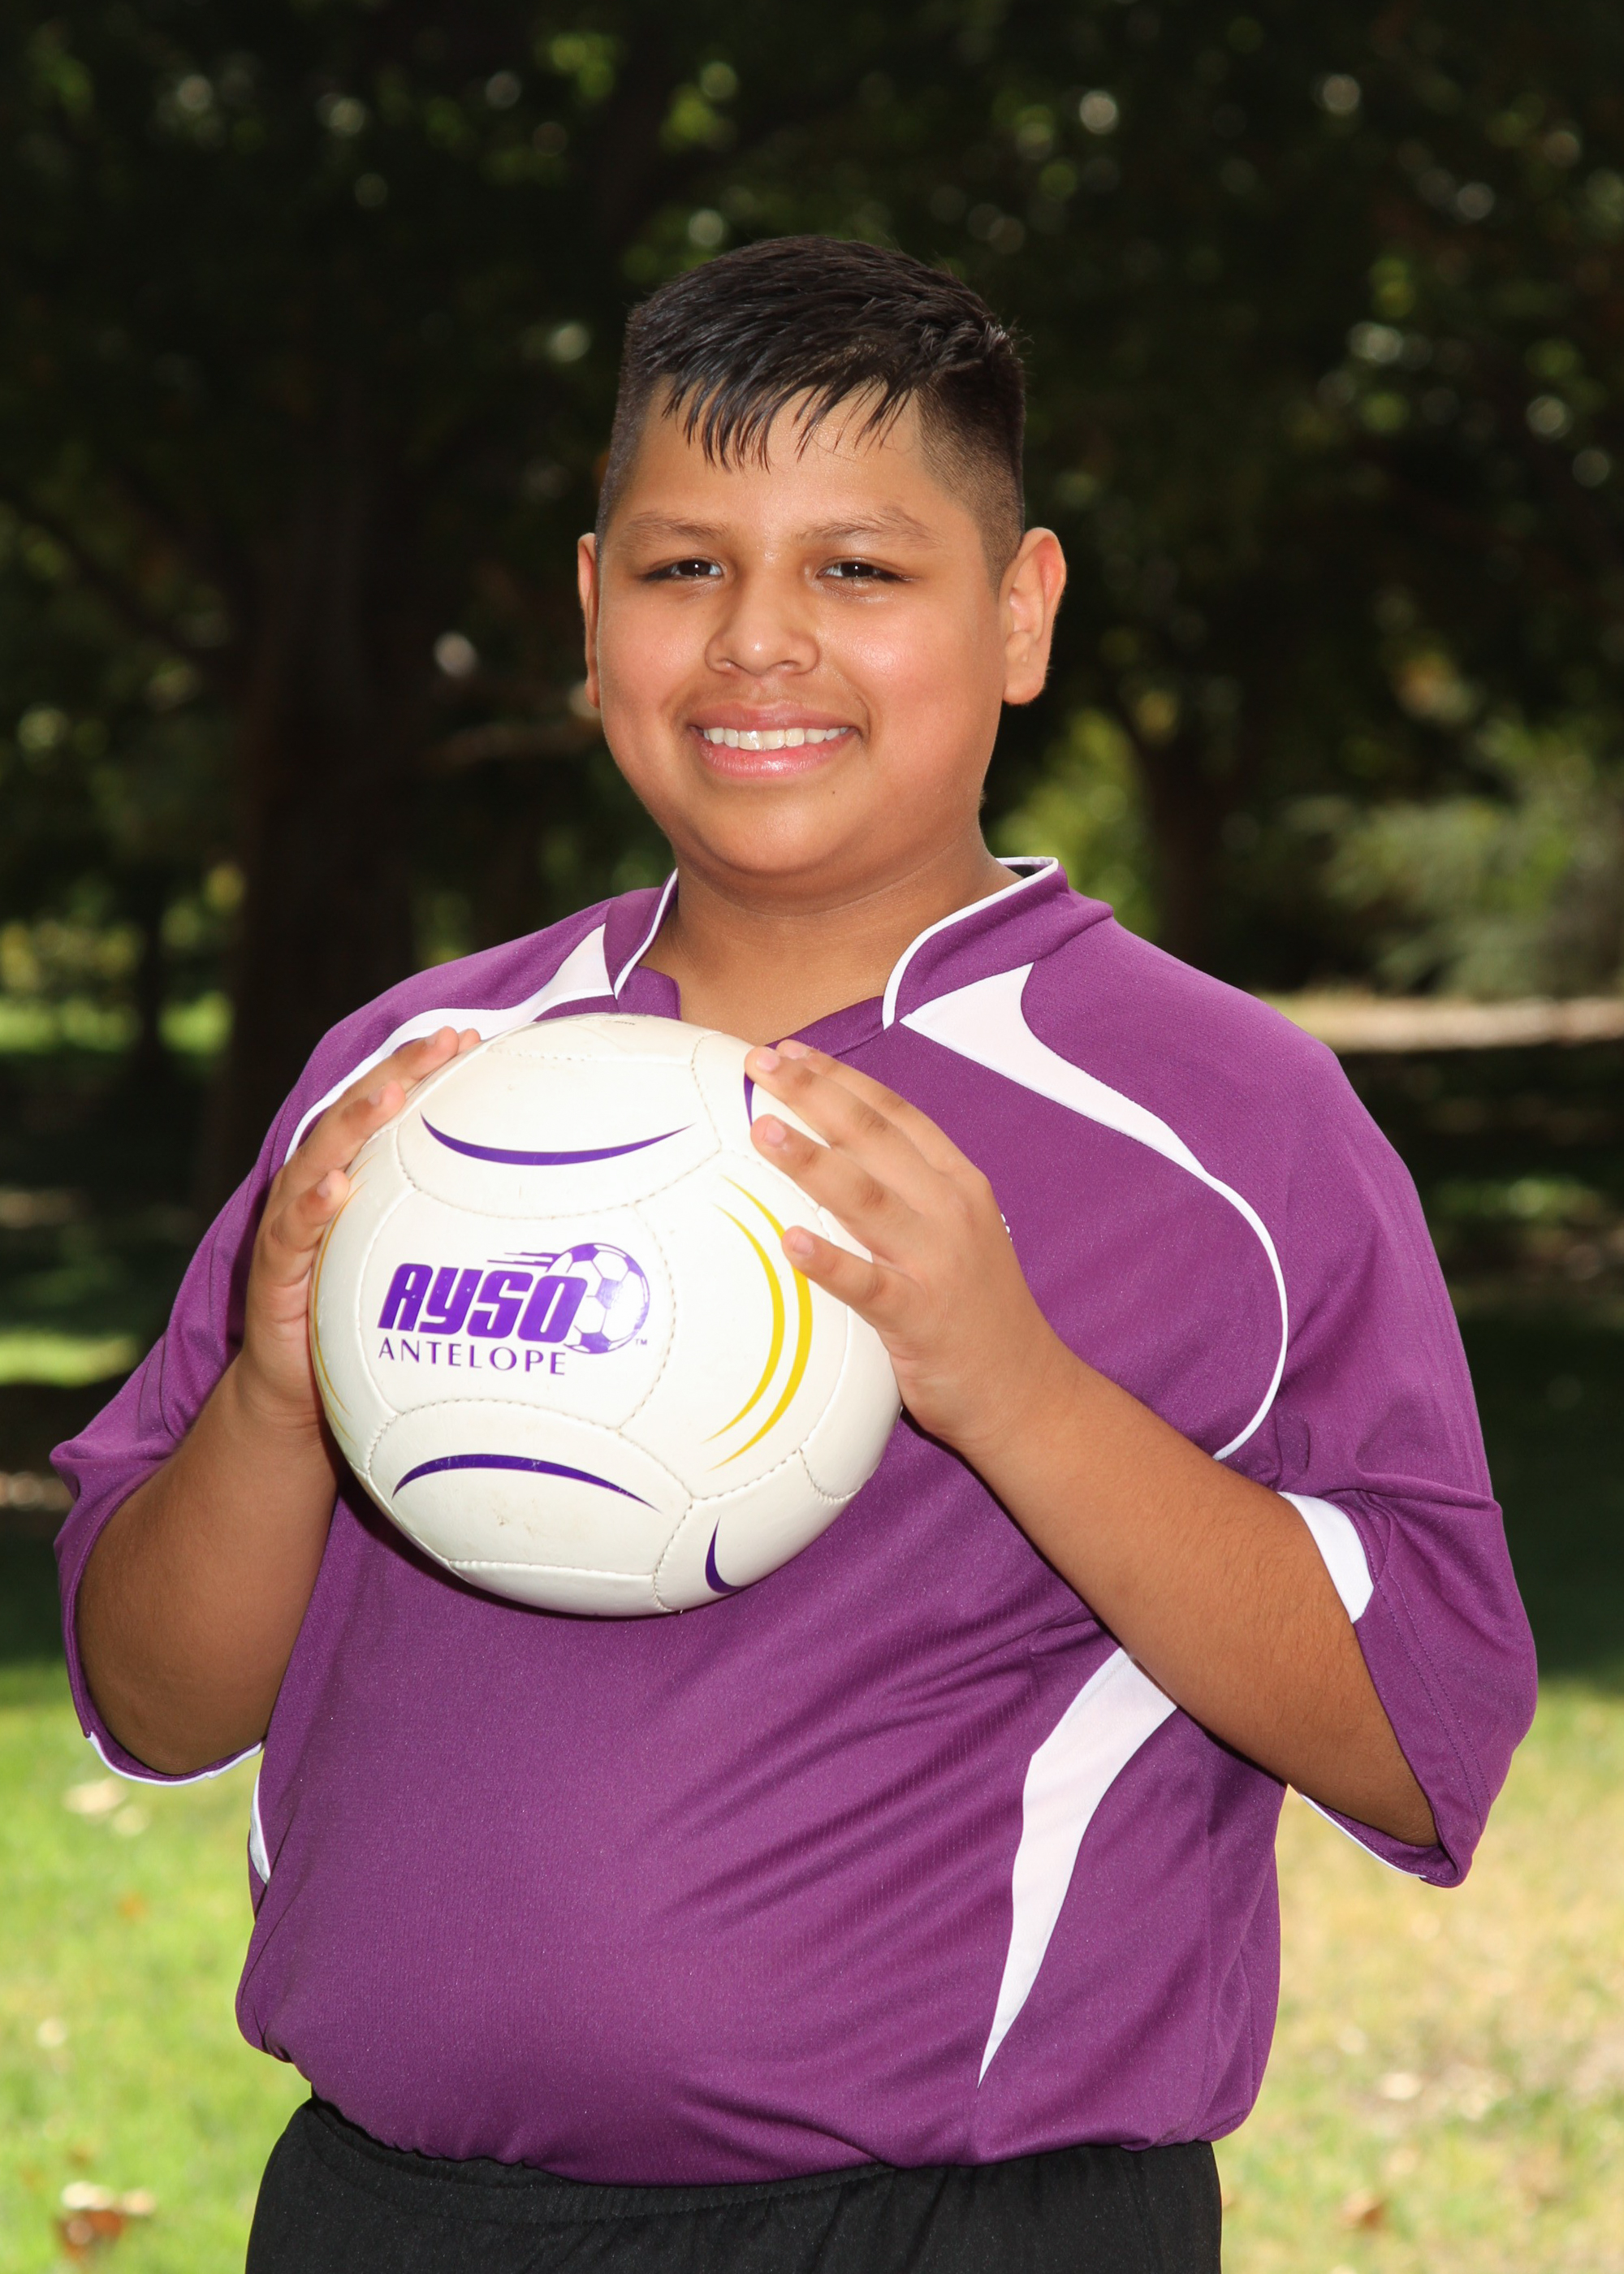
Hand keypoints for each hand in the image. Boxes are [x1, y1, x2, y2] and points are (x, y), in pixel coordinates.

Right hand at [237, 1027, 481, 1431]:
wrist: (297, 1390)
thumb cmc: (362, 1321)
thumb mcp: (415, 1269)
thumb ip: (455, 1234)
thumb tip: (543, 1221)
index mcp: (352, 1177)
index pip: (388, 1110)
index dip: (422, 1069)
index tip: (467, 1037)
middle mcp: (317, 1186)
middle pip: (357, 1115)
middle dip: (398, 1073)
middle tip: (441, 1043)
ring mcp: (291, 1224)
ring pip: (321, 1159)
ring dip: (356, 1123)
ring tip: (392, 1095)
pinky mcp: (273, 1269)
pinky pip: (293, 1232)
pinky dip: (312, 1206)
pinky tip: (337, 1187)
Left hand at [745, 1040, 1066, 1459]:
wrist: (1026, 1391)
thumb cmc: (975, 1312)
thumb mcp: (956, 1233)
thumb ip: (908, 1194)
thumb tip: (836, 1161)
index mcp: (957, 1184)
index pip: (894, 1114)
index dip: (841, 1077)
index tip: (792, 1051)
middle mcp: (950, 1211)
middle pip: (874, 1138)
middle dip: (815, 1094)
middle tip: (760, 1064)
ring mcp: (937, 1263)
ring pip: (866, 1198)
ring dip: (812, 1160)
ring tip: (764, 1130)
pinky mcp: (921, 1318)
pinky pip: (868, 1285)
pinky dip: (830, 1261)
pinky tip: (791, 1241)